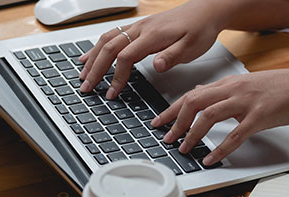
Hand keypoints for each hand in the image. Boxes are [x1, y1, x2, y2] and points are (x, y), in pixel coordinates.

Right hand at [78, 0, 230, 99]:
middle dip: (95, 69)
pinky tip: (90, 55)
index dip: (116, 77)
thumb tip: (156, 65)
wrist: (205, 11)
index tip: (111, 93)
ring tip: (83, 74)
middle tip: (86, 87)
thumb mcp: (192, 47)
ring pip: (107, 40)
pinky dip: (98, 47)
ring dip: (93, 58)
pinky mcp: (138, 27)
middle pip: (110, 48)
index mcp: (153, 35)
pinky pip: (112, 35)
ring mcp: (138, 26)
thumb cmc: (199, 29)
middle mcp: (141, 28)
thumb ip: (172, 56)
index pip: (126, 57)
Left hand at [150, 67, 288, 164]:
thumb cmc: (280, 89)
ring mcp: (246, 102)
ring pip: (209, 116)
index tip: (158, 122)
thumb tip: (200, 92)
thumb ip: (221, 91)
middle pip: (194, 102)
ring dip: (192, 134)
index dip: (171, 109)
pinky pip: (235, 135)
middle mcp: (233, 90)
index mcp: (228, 84)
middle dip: (175, 121)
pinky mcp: (259, 116)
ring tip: (184, 149)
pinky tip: (211, 159)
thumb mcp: (245, 85)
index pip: (192, 94)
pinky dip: (220, 149)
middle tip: (166, 138)